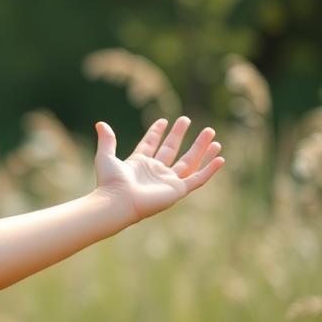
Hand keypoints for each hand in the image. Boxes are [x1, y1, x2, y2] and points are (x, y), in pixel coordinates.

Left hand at [93, 116, 225, 223]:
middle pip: (171, 150)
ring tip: (211, 133)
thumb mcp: (106, 157)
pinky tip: (220, 158)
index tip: (163, 120)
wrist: (118, 202)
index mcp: (138, 163)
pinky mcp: (177, 190)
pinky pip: (198, 179)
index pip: (151, 144)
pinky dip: (210, 170)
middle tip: (187, 119)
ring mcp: (167, 181)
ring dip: (200, 148)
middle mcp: (154, 171)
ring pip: (189, 162)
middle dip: (179, 135)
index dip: (156, 132)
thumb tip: (100, 124)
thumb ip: (107, 140)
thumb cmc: (110, 183)